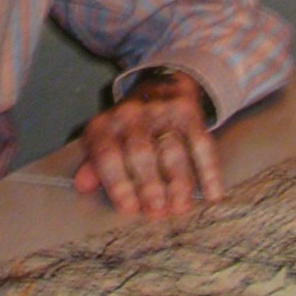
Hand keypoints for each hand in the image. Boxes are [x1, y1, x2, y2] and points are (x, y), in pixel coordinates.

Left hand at [73, 69, 223, 218]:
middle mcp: (130, 115)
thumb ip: (95, 165)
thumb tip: (82, 186)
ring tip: (179, 206)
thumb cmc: (129, 126)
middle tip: (158, 212)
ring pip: (171, 150)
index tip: (130, 209)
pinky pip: (200, 143)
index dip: (118, 184)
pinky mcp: (188, 111)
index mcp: (105, 125)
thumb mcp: (106, 139)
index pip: (107, 155)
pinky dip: (208, 170)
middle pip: (140, 153)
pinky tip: (212, 194)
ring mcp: (160, 111)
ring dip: (177, 182)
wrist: (161, 83)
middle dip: (149, 186)